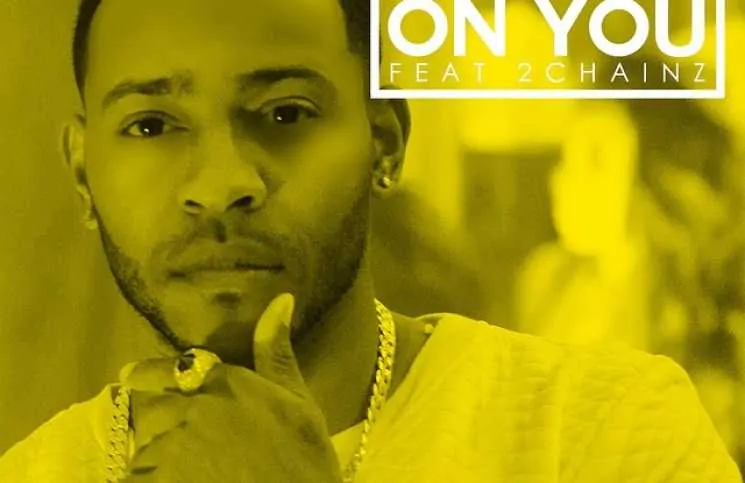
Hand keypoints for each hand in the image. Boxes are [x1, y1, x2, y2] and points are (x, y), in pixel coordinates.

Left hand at [122, 293, 343, 482]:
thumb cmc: (303, 461)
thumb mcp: (299, 403)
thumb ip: (276, 353)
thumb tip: (281, 299)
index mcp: (223, 383)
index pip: (165, 369)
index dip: (147, 375)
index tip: (134, 376)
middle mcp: (189, 409)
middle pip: (148, 407)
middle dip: (157, 418)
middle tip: (176, 437)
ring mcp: (169, 450)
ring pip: (142, 444)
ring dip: (154, 454)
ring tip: (184, 467)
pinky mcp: (157, 481)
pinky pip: (135, 476)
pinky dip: (148, 478)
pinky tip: (176, 478)